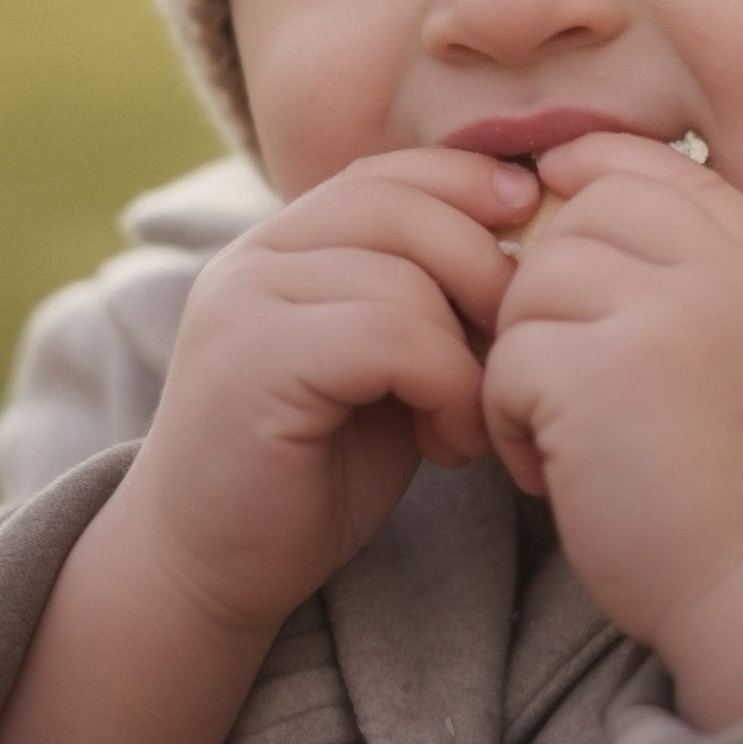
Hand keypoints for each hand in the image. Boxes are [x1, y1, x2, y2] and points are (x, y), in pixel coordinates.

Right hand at [124, 148, 540, 631]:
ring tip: (469, 424)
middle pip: (403, 205)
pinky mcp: (252, 359)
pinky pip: (389, 334)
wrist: (207, 570)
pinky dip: (445, 387)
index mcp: (285, 245)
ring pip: (407, 277)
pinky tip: (446, 445)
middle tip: (514, 354)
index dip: (471, 187)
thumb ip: (428, 304)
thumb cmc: (311, 476)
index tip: (536, 233)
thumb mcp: (385, 372)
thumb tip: (528, 245)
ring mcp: (245, 301)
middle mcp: (255, 255)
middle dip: (487, 269)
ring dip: (468, 355)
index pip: (390, 173)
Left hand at [482, 133, 742, 726]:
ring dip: (523, 363)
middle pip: (583, 215)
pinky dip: (508, 421)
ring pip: (533, 284)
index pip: (661, 169)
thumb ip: (703, 283)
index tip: (555, 215)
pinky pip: (507, 357)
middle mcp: (724, 276)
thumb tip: (589, 197)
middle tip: (563, 377)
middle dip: (547, 289)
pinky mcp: (598, 374)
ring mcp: (664, 317)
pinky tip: (555, 477)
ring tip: (563, 438)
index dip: (595, 178)